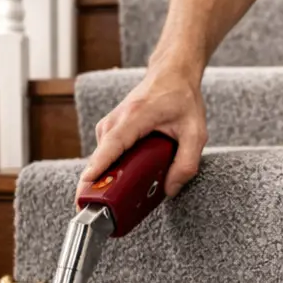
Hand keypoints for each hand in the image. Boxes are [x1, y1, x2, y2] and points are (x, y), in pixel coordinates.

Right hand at [79, 65, 207, 197]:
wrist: (172, 72)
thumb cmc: (182, 99)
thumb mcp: (195, 133)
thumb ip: (187, 163)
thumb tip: (171, 190)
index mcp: (136, 116)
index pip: (113, 144)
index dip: (99, 165)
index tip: (86, 183)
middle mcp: (117, 118)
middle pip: (101, 155)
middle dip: (99, 182)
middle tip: (103, 209)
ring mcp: (110, 122)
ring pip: (102, 156)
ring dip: (108, 176)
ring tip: (118, 199)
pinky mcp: (110, 128)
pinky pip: (106, 152)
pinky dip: (112, 167)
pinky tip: (125, 179)